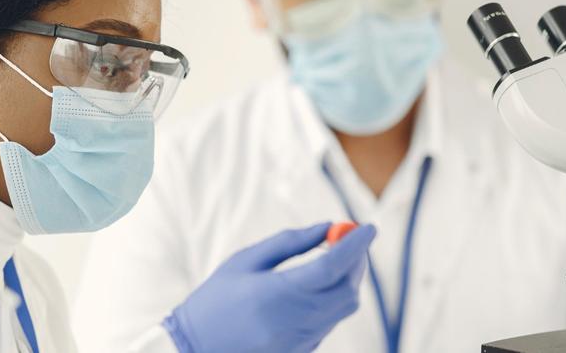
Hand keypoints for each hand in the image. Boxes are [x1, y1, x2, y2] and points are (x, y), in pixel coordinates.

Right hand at [163, 222, 375, 352]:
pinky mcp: (303, 351)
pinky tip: (318, 287)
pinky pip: (331, 321)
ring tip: (334, 259)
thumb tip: (328, 227)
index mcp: (277, 293)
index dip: (356, 244)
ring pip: (344, 307)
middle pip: (347, 289)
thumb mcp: (245, 261)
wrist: (195, 349)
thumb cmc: (216, 299)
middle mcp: (294, 320)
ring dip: (348, 280)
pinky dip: (334, 299)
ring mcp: (301, 340)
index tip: (369, 225)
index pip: (332, 266)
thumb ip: (289, 243)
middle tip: (353, 241)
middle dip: (357, 262)